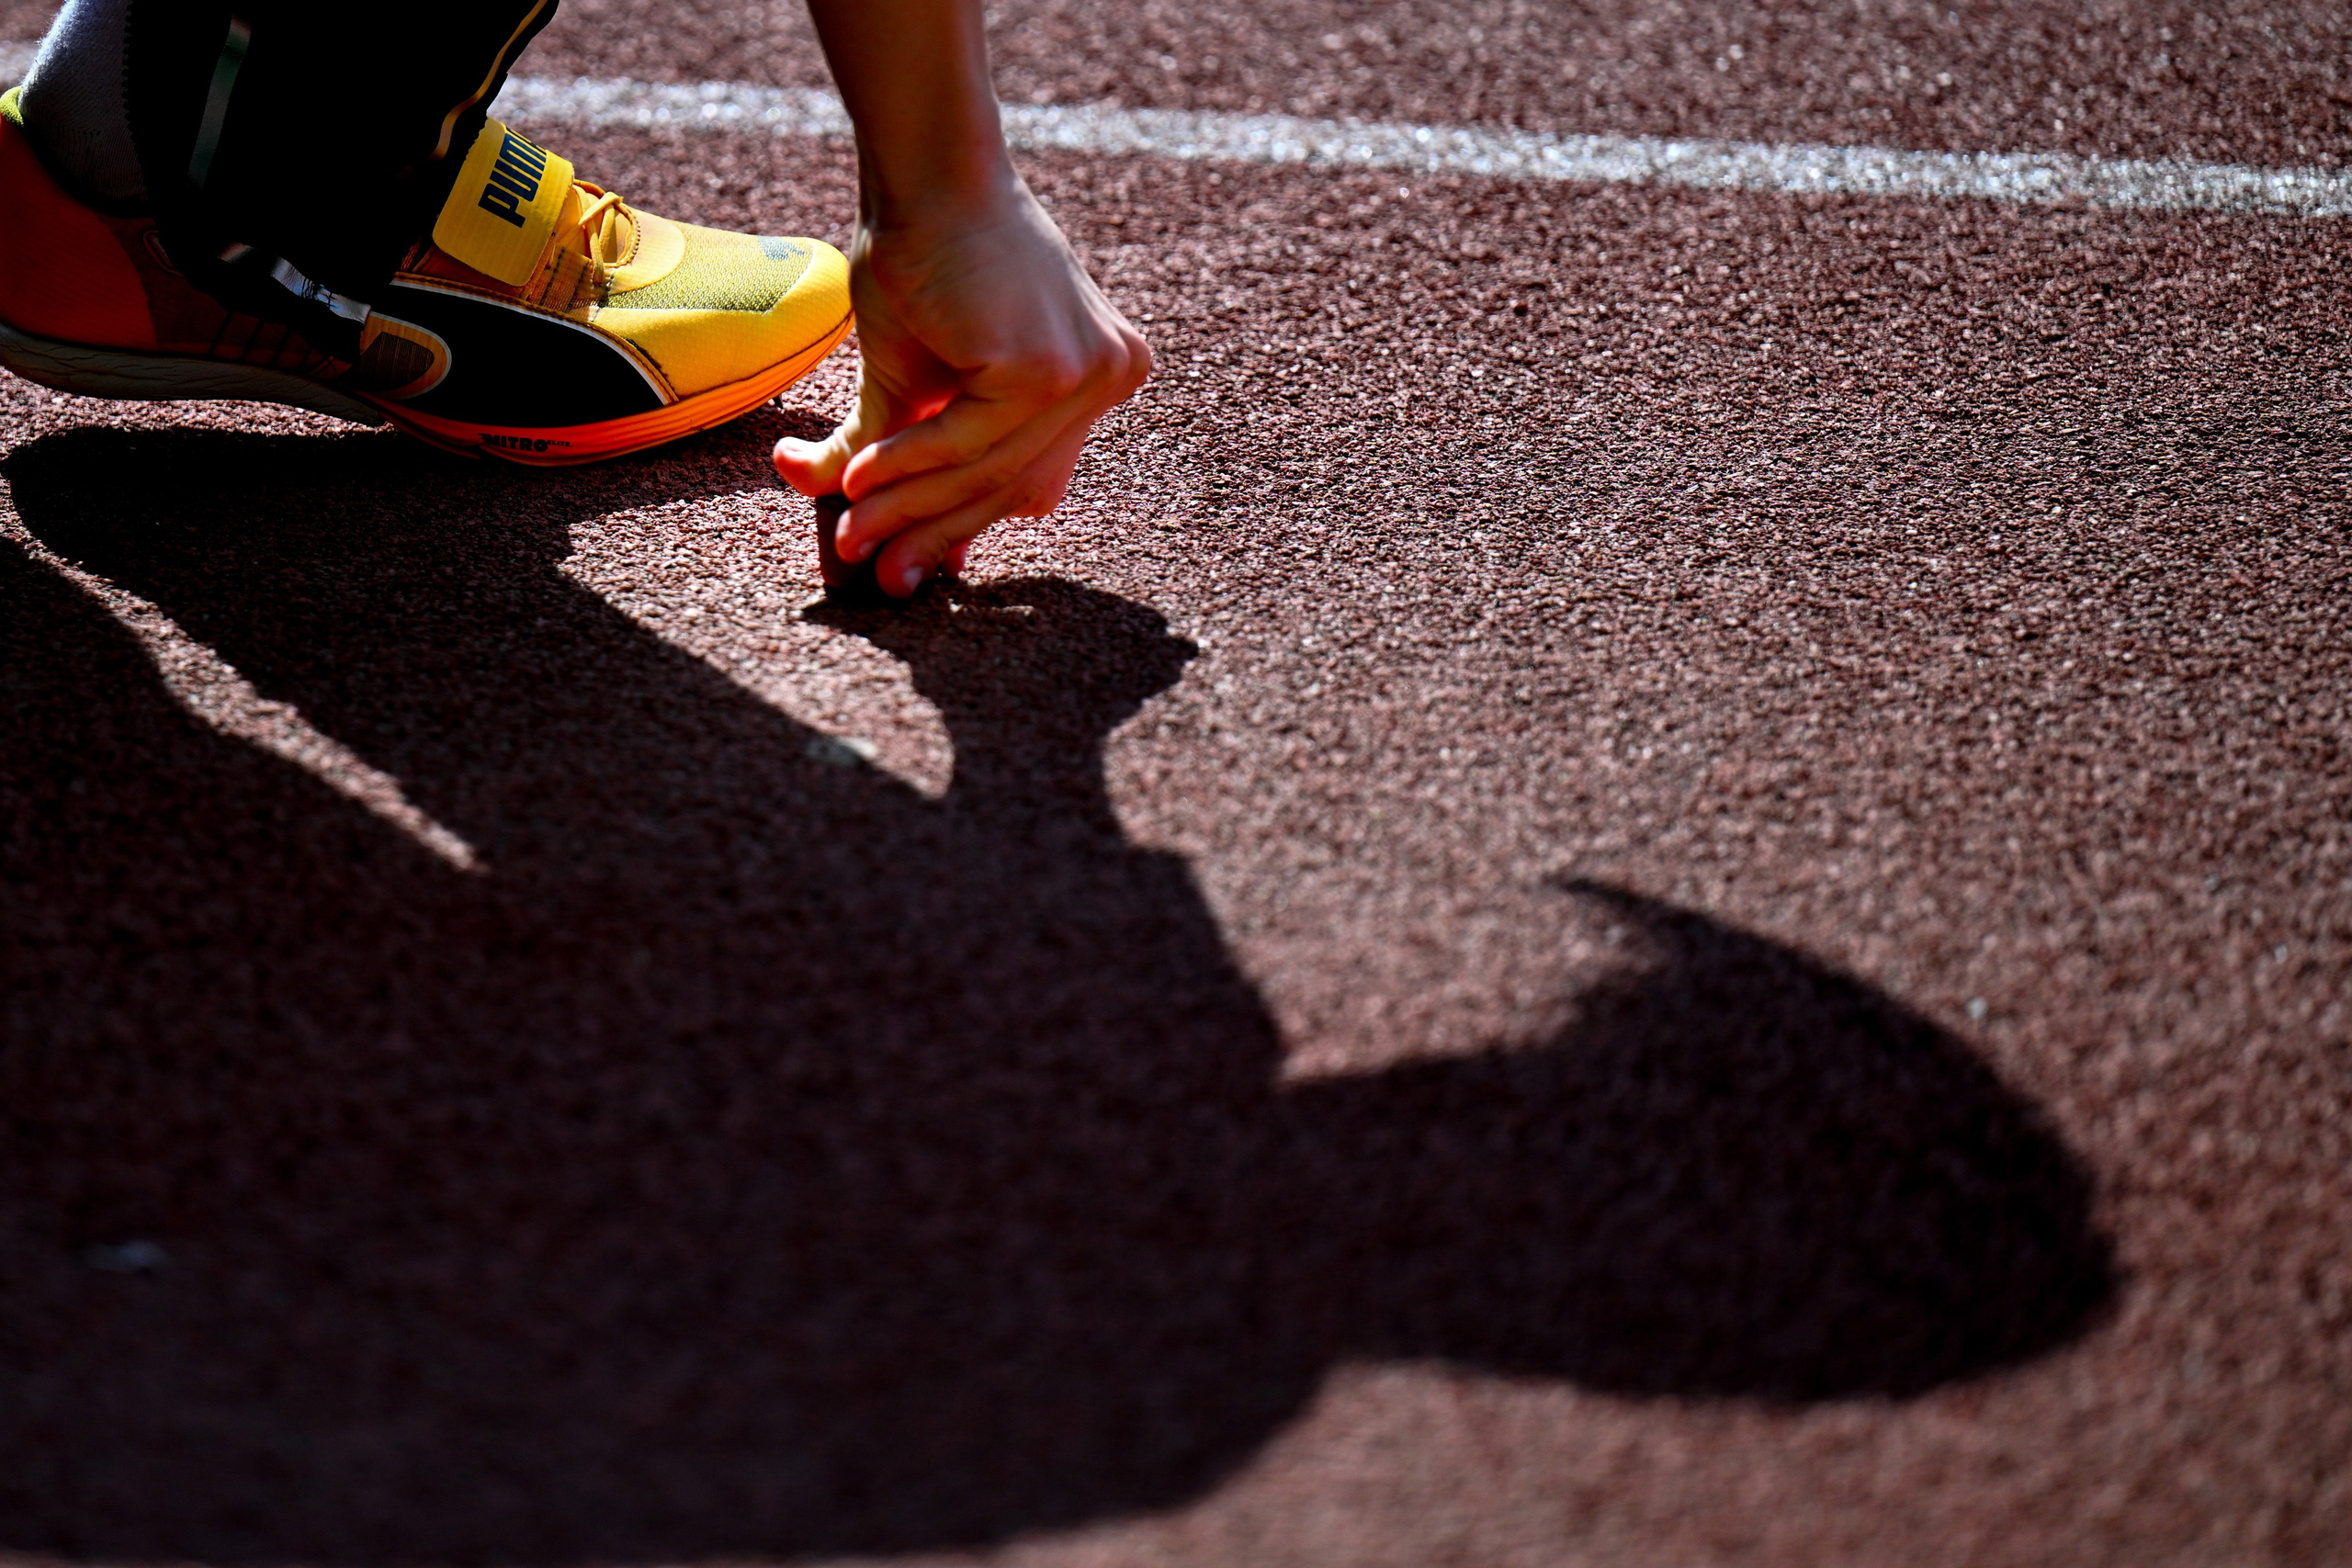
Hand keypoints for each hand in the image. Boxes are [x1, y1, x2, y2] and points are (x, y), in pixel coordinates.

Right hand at [773, 178, 1150, 597]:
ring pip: (985, 473)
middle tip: (869, 572)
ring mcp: (1091, 375)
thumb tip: (846, 527)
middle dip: (930, 533)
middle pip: (1010, 483)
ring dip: (905, 509)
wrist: (928, 174)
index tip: (902, 568)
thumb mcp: (907, 373)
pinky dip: (907, 466)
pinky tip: (857, 486)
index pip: (1027, 476)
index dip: (960, 526)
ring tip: (846, 535)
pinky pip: (967, 443)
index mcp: (1096, 378)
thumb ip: (894, 448)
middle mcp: (1110, 378)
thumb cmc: (920, 254)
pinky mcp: (1053, 371)